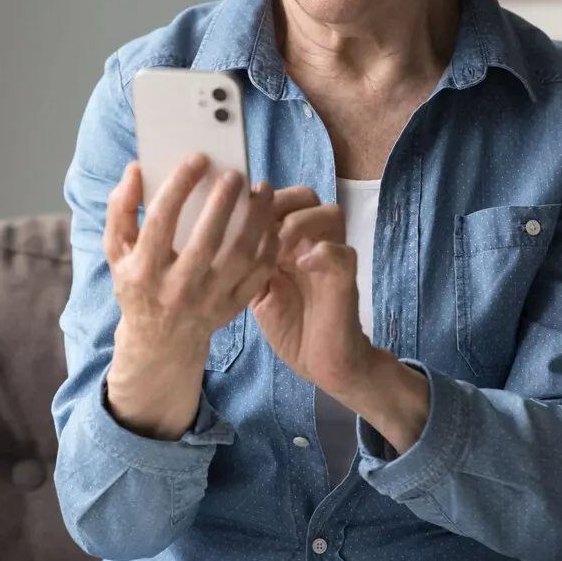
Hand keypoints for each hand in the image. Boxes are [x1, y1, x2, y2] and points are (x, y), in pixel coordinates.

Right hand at [105, 154, 275, 359]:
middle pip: (207, 238)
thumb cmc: (138, 284)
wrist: (160, 342)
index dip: (180, 185)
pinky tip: (270, 222)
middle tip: (235, 174)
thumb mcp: (116, 251)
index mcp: (142, 271)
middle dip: (224, 201)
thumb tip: (136, 169)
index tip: (198, 158)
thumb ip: (121, 208)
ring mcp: (207, 301)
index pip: (161, 221)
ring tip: (261, 190)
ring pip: (240, 255)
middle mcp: (175, 289)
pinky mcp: (231, 308)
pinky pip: (258, 274)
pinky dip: (268, 246)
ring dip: (255, 219)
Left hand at [249, 200, 373, 395]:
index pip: (280, 199)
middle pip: (306, 195)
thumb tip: (215, 236)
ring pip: (330, 212)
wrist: (321, 365)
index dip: (259, 199)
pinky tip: (300, 267)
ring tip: (279, 248)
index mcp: (291, 242)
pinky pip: (342, 252)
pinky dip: (321, 252)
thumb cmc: (290, 328)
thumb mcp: (256, 291)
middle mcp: (313, 243)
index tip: (236, 217)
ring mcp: (332, 258)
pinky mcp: (346, 279)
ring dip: (300, 223)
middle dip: (280, 203)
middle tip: (259, 228)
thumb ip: (246, 263)